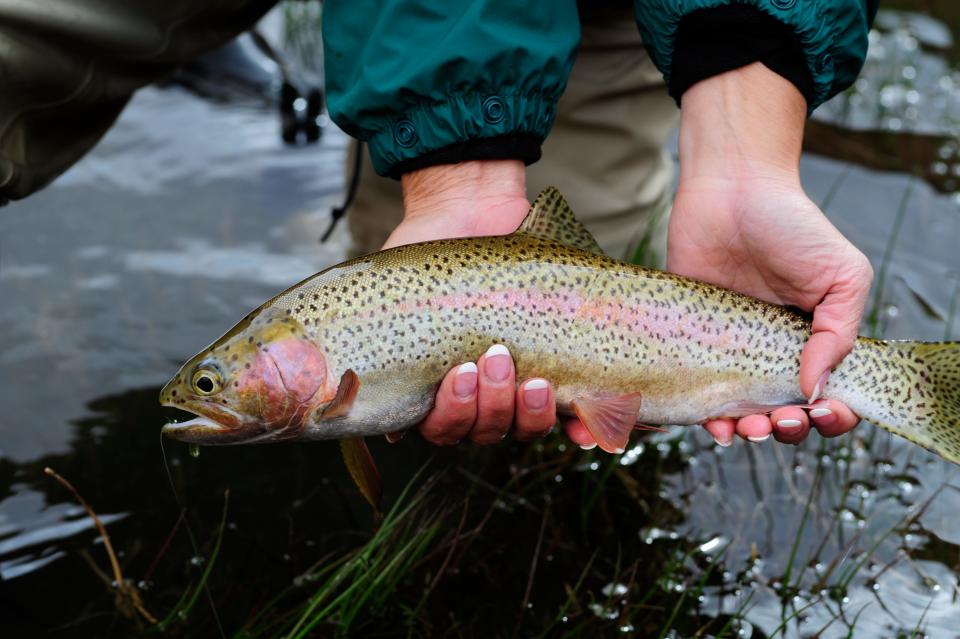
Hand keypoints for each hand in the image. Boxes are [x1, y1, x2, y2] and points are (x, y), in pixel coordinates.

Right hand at [386, 160, 562, 444]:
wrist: (471, 209)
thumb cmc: (425, 252)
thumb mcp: (390, 290)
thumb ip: (377, 335)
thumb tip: (381, 411)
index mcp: (435, 386)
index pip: (443, 429)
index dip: (453, 415)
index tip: (460, 371)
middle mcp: (477, 394)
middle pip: (485, 431)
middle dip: (493, 404)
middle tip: (497, 358)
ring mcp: (517, 384)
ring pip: (523, 426)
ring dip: (528, 412)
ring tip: (535, 380)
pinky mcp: (560, 368)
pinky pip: (573, 417)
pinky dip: (579, 430)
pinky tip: (583, 430)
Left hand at [673, 63, 872, 446]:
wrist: (730, 189)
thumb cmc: (791, 225)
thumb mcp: (840, 275)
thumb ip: (838, 331)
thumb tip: (816, 387)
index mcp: (812, 341)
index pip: (828, 396)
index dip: (830, 416)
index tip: (822, 412)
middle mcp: (770, 352)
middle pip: (782, 414)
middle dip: (786, 430)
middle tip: (779, 420)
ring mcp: (728, 349)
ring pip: (737, 412)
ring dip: (745, 432)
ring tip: (743, 428)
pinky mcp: (689, 340)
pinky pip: (693, 388)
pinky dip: (702, 413)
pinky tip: (710, 420)